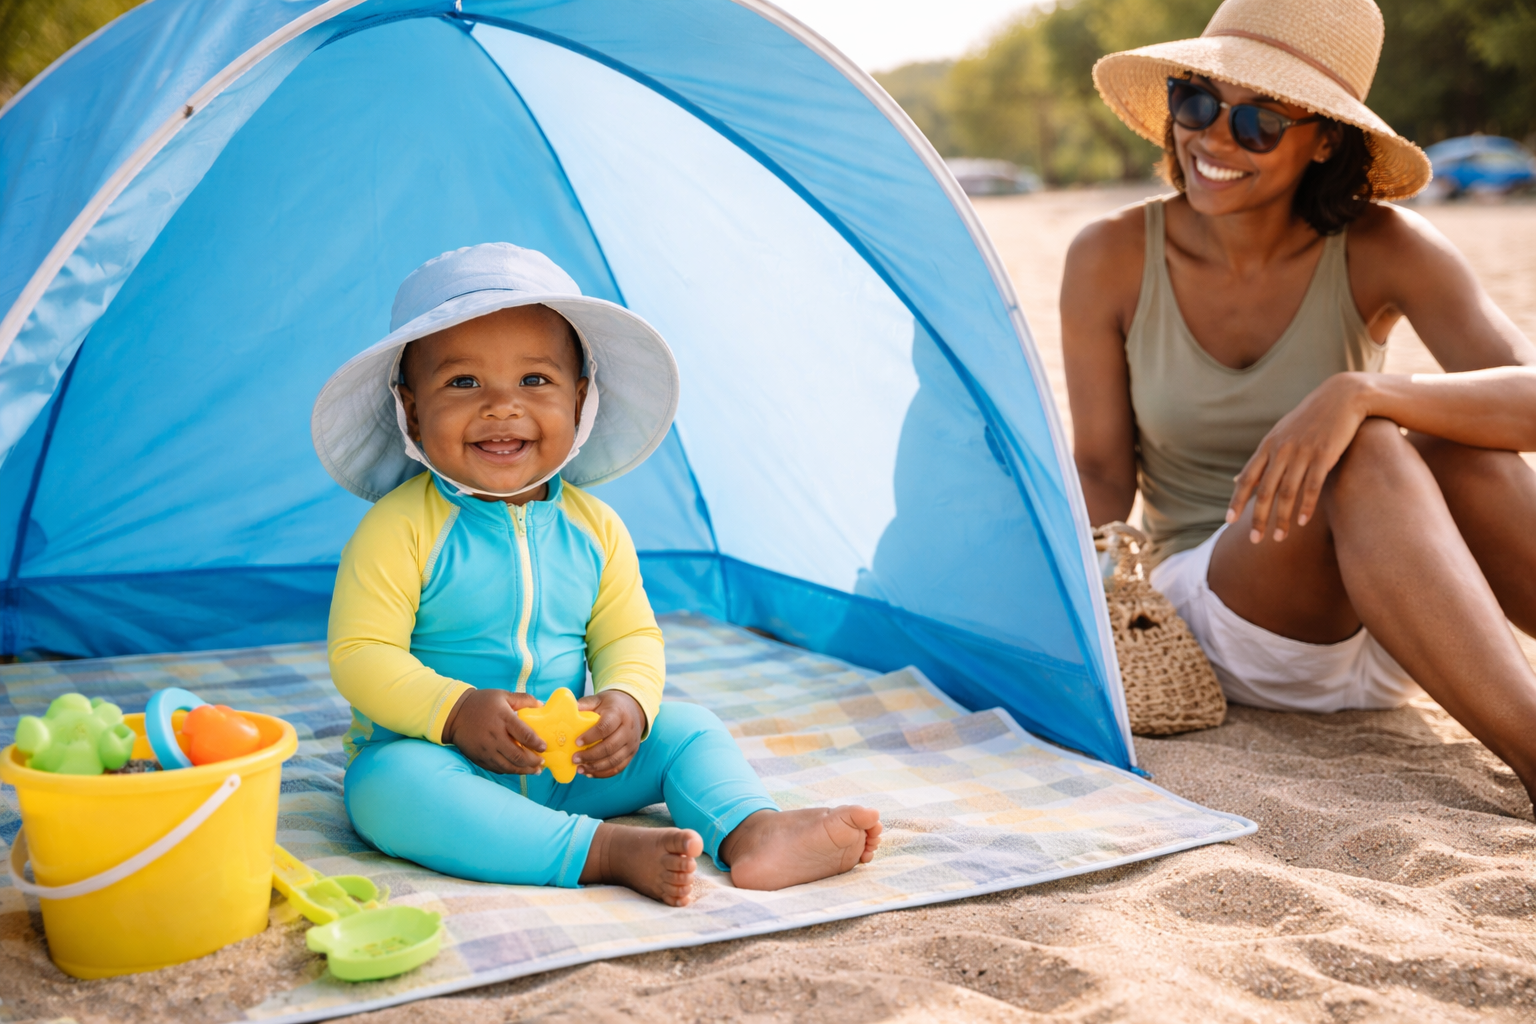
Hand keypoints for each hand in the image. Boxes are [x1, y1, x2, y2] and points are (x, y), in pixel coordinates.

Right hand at [441, 688, 546, 774]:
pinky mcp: (479, 758)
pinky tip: (519, 769)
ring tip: (535, 770)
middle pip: (518, 755)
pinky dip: (510, 771)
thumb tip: (541, 705)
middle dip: (533, 761)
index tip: (545, 747)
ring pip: (508, 766)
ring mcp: (486, 750)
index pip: (524, 735)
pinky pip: (497, 768)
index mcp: (503, 719)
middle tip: (542, 761)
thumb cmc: (481, 703)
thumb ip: (523, 699)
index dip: (537, 743)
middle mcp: (495, 736)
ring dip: (524, 770)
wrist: (454, 714)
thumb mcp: (502, 695)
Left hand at [571, 690, 645, 778]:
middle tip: (574, 759)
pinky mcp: (631, 754)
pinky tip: (590, 773)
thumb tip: (568, 711)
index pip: (605, 727)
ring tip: (580, 768)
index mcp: (619, 714)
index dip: (591, 736)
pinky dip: (603, 773)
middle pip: (610, 747)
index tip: (577, 742)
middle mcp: (628, 730)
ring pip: (614, 760)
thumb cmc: (612, 705)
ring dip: (595, 767)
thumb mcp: (600, 699)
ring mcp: (631, 744)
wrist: (634, 709)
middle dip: (590, 755)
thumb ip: (585, 704)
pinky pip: (618, 767)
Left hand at [1228, 373, 1370, 542]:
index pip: (1248, 478)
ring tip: (1277, 538)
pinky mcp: (1325, 455)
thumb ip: (1260, 459)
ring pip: (1287, 492)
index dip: (1237, 500)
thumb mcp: (1279, 435)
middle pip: (1265, 490)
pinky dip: (1306, 506)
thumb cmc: (1308, 420)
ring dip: (1282, 518)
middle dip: (1258, 518)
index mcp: (1268, 446)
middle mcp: (1282, 450)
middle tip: (1254, 540)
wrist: (1341, 397)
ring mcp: (1303, 452)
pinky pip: (1312, 486)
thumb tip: (1237, 479)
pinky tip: (1302, 522)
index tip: (1228, 521)